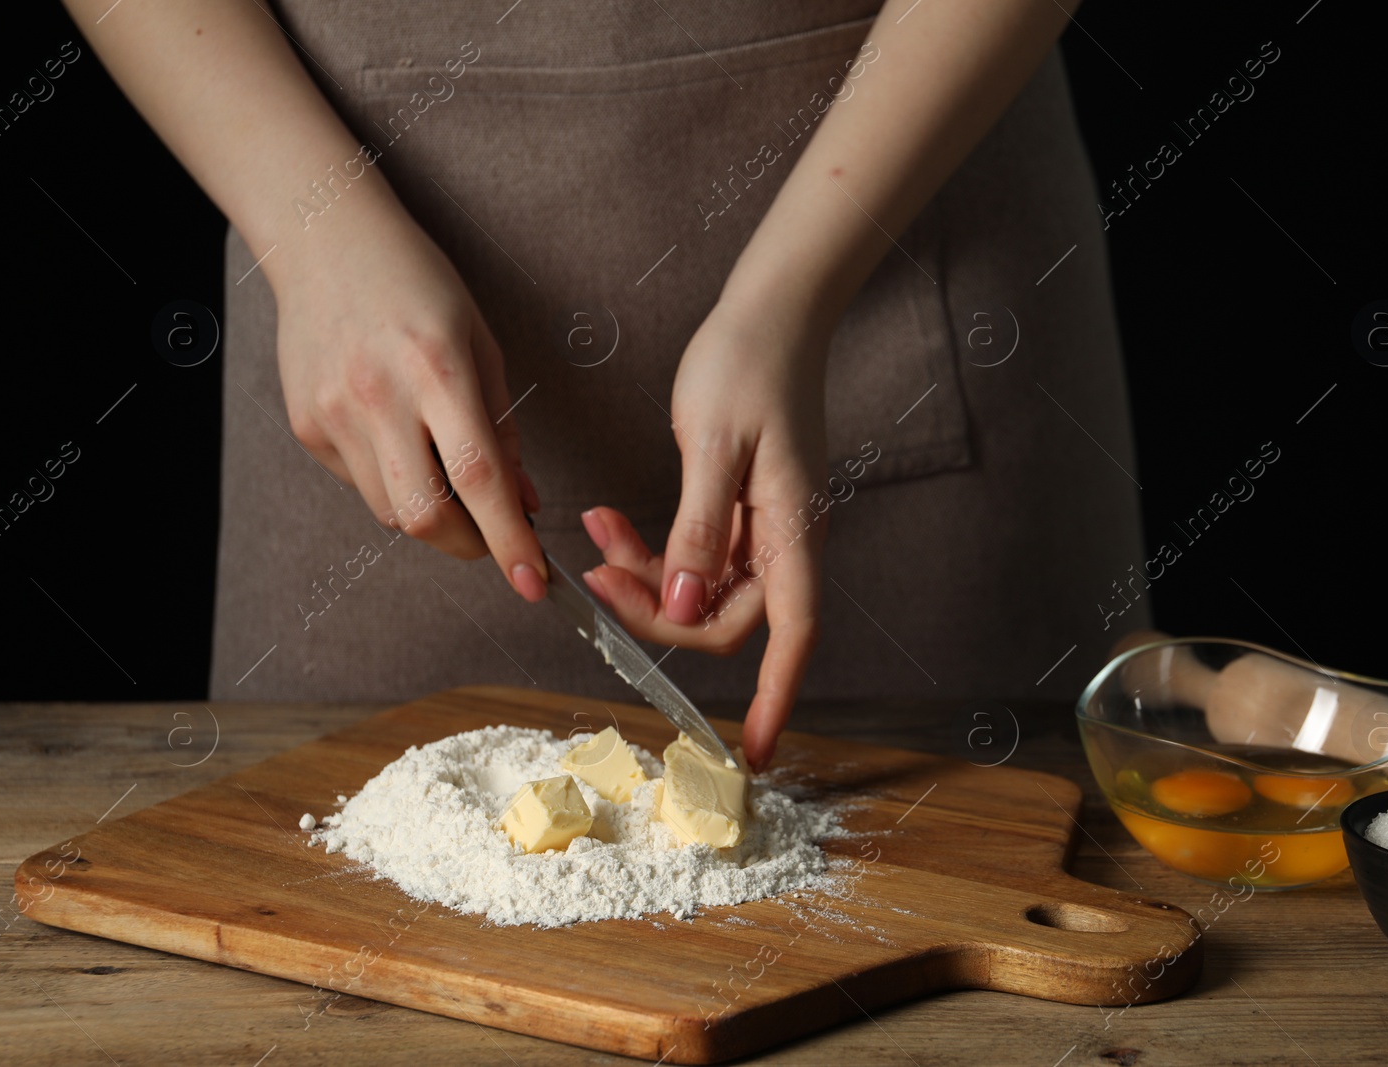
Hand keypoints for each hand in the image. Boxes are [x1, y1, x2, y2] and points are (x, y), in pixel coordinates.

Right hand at [271, 197, 547, 597]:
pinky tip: (399, 439)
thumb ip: (504, 428)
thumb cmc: (418, 286)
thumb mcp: (481, 344)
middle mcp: (379, 396)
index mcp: (437, 369)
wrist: (326, 242)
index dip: (509, 539)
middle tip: (495, 535)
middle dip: (470, 545)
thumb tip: (524, 502)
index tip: (533, 581)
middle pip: (425, 516)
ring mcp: (334, 414)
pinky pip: (360, 485)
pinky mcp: (306, 426)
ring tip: (446, 471)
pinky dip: (393, 483)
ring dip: (432, 515)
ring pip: (391, 511)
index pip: (478, 478)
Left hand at [580, 298, 830, 770]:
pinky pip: (694, 557)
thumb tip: (683, 607)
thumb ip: (699, 532)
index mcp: (792, 532)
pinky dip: (651, 551)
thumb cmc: (749, 368)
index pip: (792, 637)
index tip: (752, 752)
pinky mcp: (738, 510)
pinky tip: (611, 521)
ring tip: (594, 536)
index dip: (775, 698)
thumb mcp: (715, 447)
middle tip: (597, 577)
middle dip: (658, 615)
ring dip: (645, 580)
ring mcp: (762, 528)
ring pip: (701, 592)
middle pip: (724, 619)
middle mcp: (783, 541)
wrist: (769, 315)